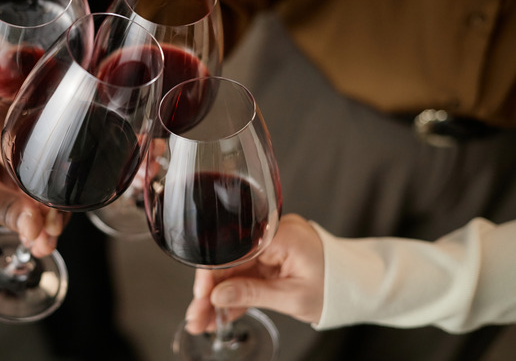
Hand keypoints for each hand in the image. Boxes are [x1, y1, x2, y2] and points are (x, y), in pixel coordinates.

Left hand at [0, 105, 64, 256]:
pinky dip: (36, 220)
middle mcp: (11, 136)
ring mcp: (12, 158)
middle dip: (51, 209)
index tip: (52, 221)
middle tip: (48, 236)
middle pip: (49, 173)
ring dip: (46, 219)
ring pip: (44, 189)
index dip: (51, 191)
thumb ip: (6, 210)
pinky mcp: (11, 177)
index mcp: (0, 126)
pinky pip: (33, 198)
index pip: (43, 156)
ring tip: (41, 244)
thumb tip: (38, 225)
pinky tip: (35, 238)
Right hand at [184, 214, 324, 333]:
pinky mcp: (271, 258)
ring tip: (204, 320)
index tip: (201, 295)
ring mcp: (271, 247)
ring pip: (234, 271)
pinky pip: (246, 275)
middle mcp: (273, 234)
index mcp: (281, 235)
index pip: (234, 250)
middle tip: (197, 315)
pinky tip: (221, 313)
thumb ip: (253, 294)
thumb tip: (218, 296)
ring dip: (218, 297)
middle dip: (211, 291)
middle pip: (230, 261)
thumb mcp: (293, 297)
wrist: (358, 286)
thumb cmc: (335, 287)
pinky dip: (235, 294)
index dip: (213, 273)